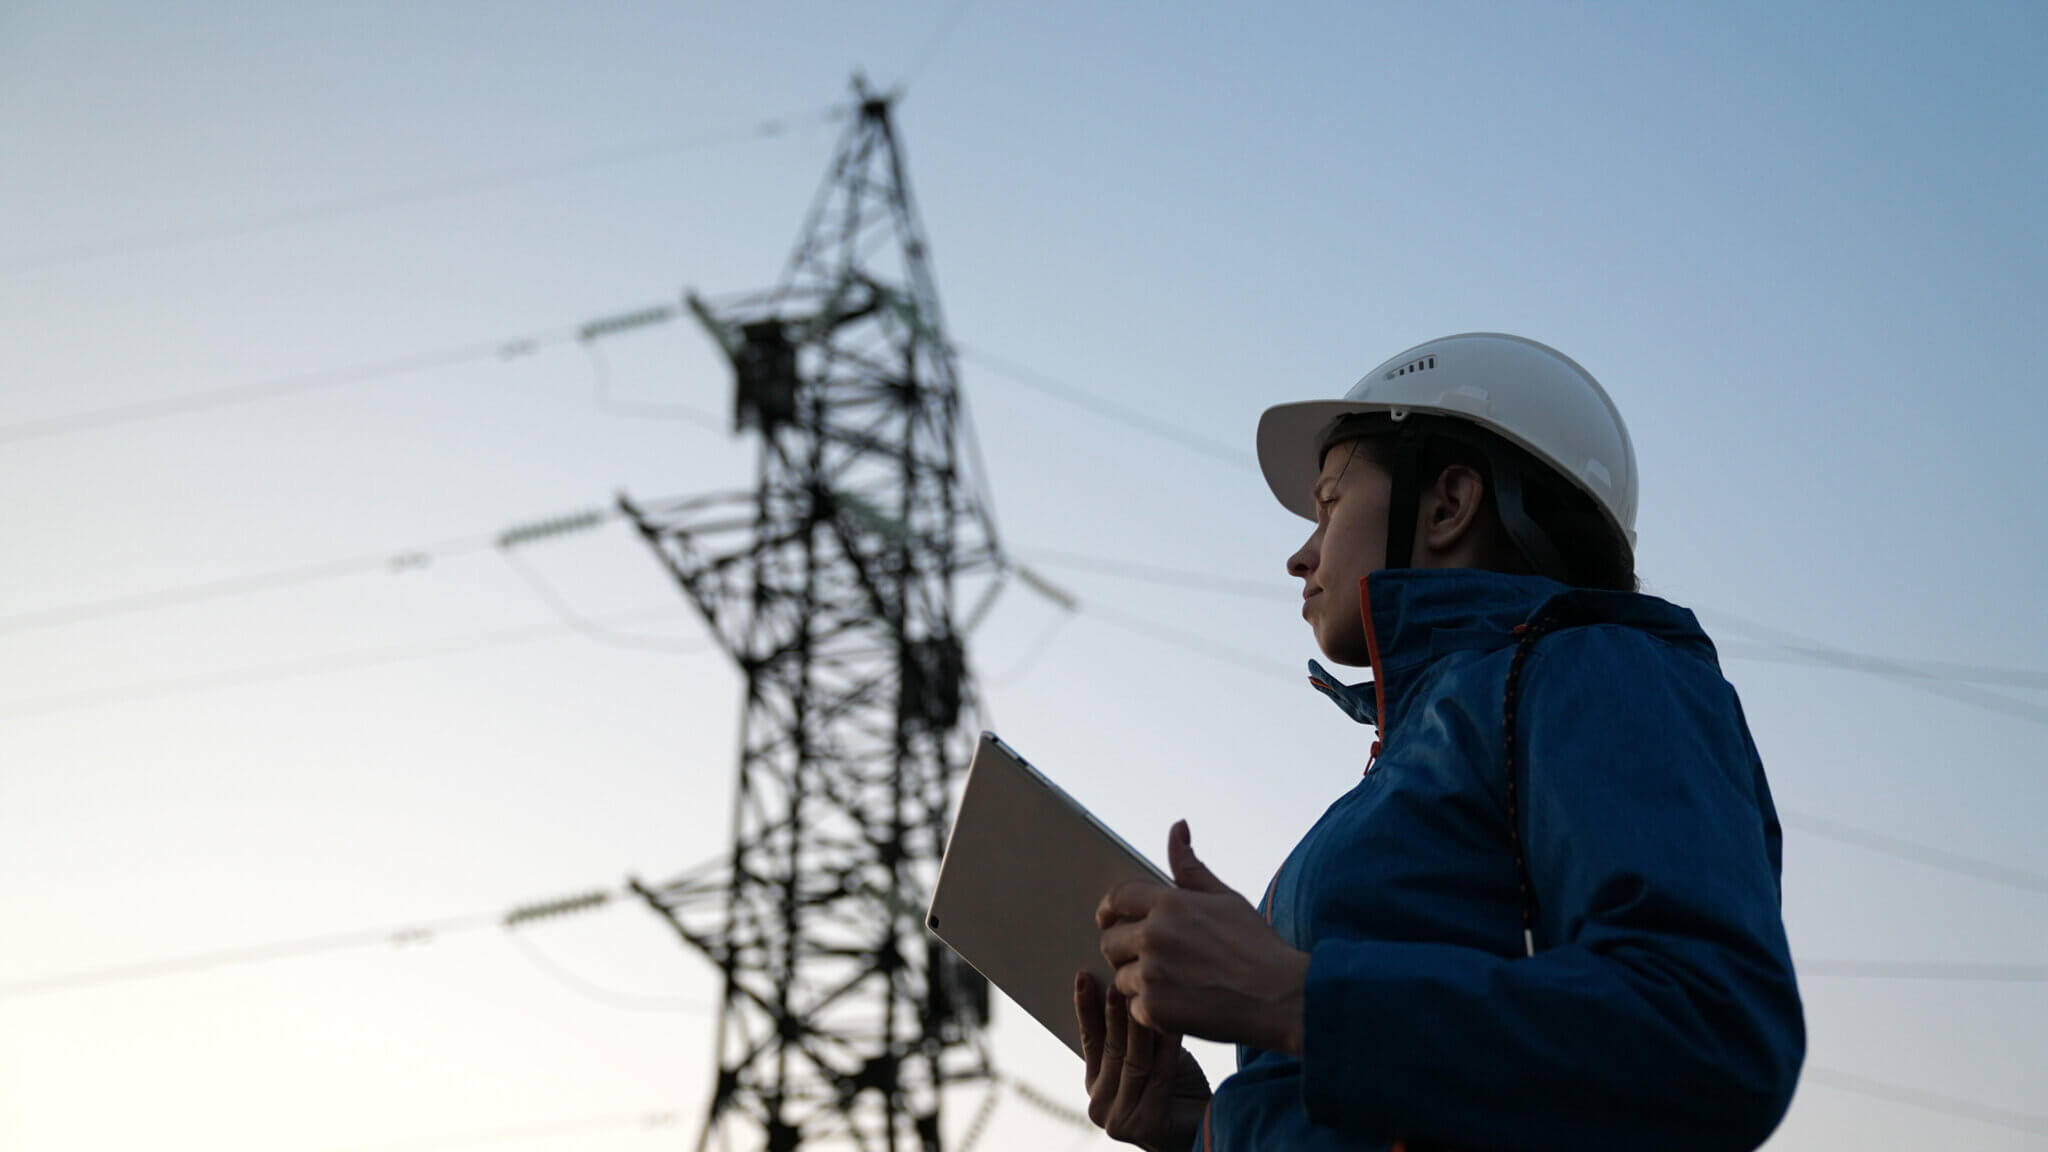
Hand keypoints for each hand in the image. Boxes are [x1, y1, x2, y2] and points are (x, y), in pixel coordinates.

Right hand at [1075, 969, 1210, 1151]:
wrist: (1206, 1127)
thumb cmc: (1179, 1087)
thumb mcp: (1152, 1054)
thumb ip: (1135, 1033)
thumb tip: (1127, 982)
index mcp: (1096, 1084)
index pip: (1089, 1040)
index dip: (1085, 1008)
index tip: (1084, 975)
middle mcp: (1100, 1104)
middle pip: (1110, 1047)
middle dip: (1114, 1011)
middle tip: (1118, 979)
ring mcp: (1118, 1119)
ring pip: (1132, 1059)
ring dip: (1139, 1024)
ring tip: (1145, 993)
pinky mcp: (1143, 1125)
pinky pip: (1157, 1075)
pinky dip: (1167, 1046)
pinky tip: (1172, 1022)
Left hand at [1098, 820, 1309, 1054]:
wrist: (1280, 998)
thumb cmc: (1257, 947)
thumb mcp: (1226, 899)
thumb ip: (1191, 868)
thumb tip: (1177, 827)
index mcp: (1169, 904)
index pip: (1118, 898)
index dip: (1110, 908)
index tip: (1108, 918)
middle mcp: (1153, 936)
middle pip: (1109, 941)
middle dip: (1124, 950)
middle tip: (1149, 960)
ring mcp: (1151, 974)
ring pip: (1121, 978)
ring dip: (1140, 983)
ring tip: (1174, 986)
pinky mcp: (1154, 1009)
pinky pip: (1135, 1008)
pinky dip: (1153, 1012)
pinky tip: (1181, 1007)